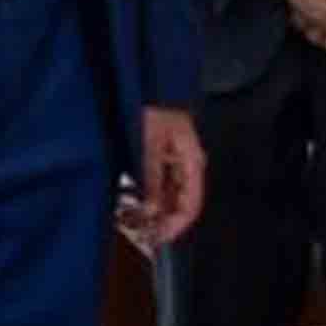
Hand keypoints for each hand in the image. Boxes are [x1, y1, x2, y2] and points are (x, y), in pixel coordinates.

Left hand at [133, 105, 205, 248]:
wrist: (148, 86)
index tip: (159, 238)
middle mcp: (188, 167)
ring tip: (133, 222)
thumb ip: (152, 180)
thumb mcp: (149, 146)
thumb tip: (152, 210)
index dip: (176, 226)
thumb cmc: (154, 109)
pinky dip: (147, 198)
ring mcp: (176, 165)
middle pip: (181, 205)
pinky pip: (159, 187)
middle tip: (142, 234)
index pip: (192, 206)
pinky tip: (133, 205)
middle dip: (162, 222)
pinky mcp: (164, 161)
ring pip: (169, 199)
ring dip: (153, 212)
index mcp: (192, 163)